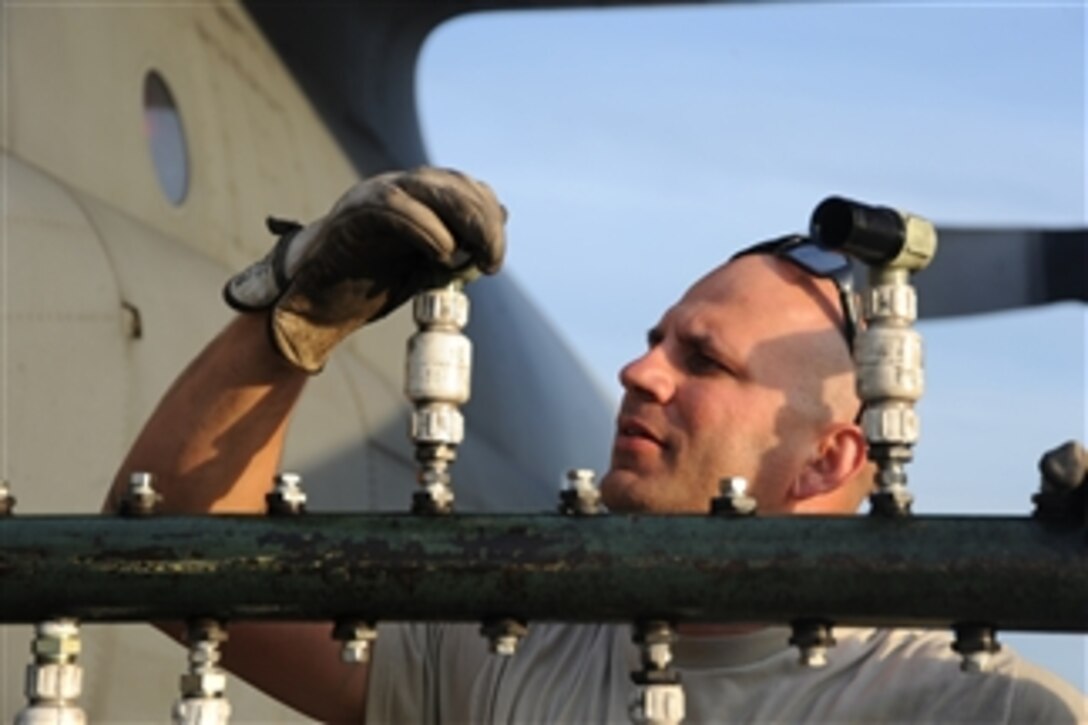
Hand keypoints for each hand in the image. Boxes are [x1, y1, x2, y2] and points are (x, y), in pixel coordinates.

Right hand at [224, 167, 506, 371]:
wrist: (317, 305)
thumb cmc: (368, 283)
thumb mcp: (424, 264)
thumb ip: (457, 243)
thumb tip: (497, 226)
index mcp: (416, 197)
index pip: (465, 187)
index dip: (489, 215)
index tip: (495, 258)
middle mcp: (397, 188)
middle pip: (454, 184)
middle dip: (483, 221)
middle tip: (492, 261)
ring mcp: (373, 196)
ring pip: (430, 187)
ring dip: (464, 221)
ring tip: (477, 259)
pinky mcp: (353, 215)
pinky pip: (395, 206)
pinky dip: (427, 228)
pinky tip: (443, 254)